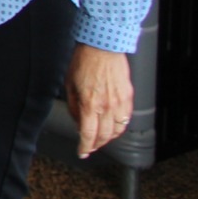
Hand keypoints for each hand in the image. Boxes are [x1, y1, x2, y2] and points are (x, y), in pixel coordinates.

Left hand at [64, 43, 133, 157]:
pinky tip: (113, 126)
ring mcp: (120, 103)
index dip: (84, 147)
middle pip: (104, 136)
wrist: (102, 47)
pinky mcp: (128, 97)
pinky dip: (119, 127)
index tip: (82, 152)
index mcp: (89, 104)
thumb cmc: (83, 62)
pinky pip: (126, 119)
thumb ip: (74, 107)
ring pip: (117, 130)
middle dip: (96, 145)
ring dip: (108, 138)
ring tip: (101, 138)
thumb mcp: (69, 85)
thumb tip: (78, 123)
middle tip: (90, 146)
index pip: (88, 135)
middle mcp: (106, 106)